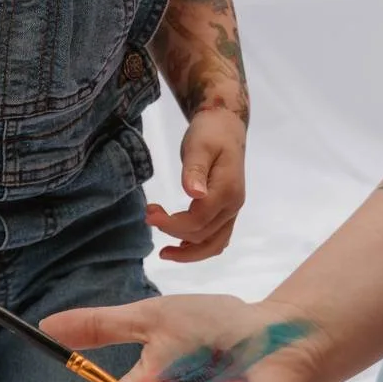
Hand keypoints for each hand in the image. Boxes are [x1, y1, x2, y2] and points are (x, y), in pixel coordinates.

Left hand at [147, 108, 246, 262]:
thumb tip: (194, 194)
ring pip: (214, 245)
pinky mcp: (227, 213)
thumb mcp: (199, 145)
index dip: (172, 223)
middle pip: (203, 235)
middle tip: (149, 216)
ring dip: (188, 253)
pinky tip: (180, 246)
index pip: (198, 220)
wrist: (226, 128)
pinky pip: (217, 240)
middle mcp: (233, 206)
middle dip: (173, 232)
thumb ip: (195, 169)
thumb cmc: (210, 134)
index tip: (149, 214)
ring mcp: (232, 212)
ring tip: (164, 252)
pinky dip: (199, 249)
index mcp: (227, 190)